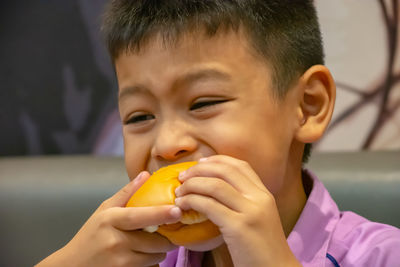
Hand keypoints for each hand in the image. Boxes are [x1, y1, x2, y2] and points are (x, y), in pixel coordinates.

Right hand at [36, 172, 181, 266]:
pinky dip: (151, 262)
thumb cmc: (90, 235)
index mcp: (110, 220)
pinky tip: (141, 256)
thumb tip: (145, 174)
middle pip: (154, 241)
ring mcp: (119, 261)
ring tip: (150, 244)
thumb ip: (127, 193)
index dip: (160, 214)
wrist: (72, 265)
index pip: (139, 216)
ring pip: (154, 257)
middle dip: (165, 238)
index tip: (177, 211)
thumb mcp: (104, 210)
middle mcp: (115, 241)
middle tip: (165, 233)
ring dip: (159, 251)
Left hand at [175, 155, 300, 266]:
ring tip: (179, 192)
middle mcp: (259, 198)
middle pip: (225, 170)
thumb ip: (243, 201)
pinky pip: (209, 206)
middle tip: (182, 176)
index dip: (217, 160)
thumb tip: (214, 189)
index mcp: (264, 194)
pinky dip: (192, 201)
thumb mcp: (258, 217)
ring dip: (192, 185)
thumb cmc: (261, 248)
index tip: (200, 163)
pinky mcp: (239, 227)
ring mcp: (250, 211)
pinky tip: (182, 206)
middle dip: (199, 169)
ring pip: (215, 185)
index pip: (240, 165)